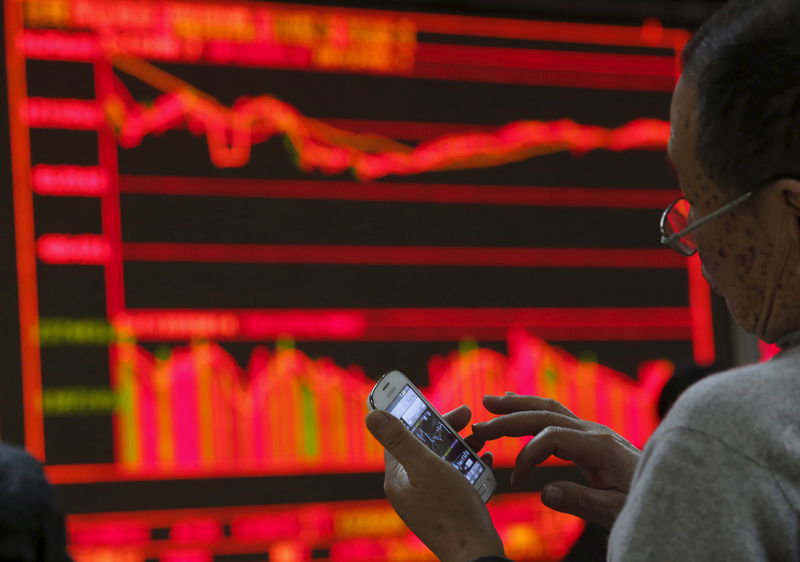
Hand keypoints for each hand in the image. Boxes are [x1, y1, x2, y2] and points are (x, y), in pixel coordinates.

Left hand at [365, 405, 504, 561]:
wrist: (476, 554)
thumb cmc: (451, 510)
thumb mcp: (425, 466)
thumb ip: (400, 439)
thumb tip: (371, 415)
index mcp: (398, 479)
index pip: (401, 436)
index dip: (420, 416)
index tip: (437, 404)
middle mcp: (409, 490)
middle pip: (424, 447)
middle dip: (446, 429)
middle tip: (467, 416)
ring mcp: (427, 501)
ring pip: (442, 462)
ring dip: (460, 446)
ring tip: (480, 438)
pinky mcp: (446, 510)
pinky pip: (455, 479)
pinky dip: (469, 466)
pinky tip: (485, 459)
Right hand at [472, 394, 639, 529]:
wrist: (674, 493)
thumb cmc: (646, 503)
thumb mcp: (616, 510)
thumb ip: (582, 501)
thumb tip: (544, 492)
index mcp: (598, 446)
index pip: (551, 438)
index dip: (528, 456)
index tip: (517, 482)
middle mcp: (595, 431)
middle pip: (545, 414)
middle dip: (510, 417)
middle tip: (480, 425)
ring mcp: (594, 430)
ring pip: (550, 408)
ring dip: (519, 404)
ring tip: (490, 401)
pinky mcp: (593, 436)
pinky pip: (558, 416)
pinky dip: (534, 409)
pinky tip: (519, 407)